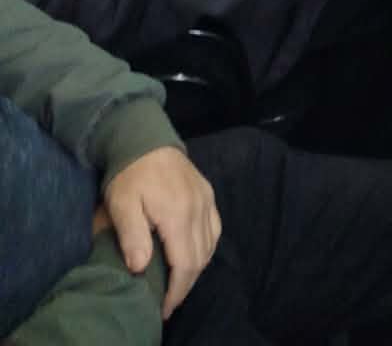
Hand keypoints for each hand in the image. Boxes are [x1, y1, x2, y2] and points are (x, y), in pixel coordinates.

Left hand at [103, 146, 220, 320]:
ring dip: (197, 268)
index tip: (164, 308)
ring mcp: (206, 199)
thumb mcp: (121, 205)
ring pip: (210, 244)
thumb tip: (140, 268)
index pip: (185, 263)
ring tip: (179, 283)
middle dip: (186, 285)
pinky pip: (215, 227)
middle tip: (170, 302)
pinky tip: (194, 254)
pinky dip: (207, 247)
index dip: (177, 291)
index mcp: (178, 214)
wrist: (144, 138)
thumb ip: (132, 235)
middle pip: (200, 258)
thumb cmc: (130, 174)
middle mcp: (198, 208)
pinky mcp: (208, 193)